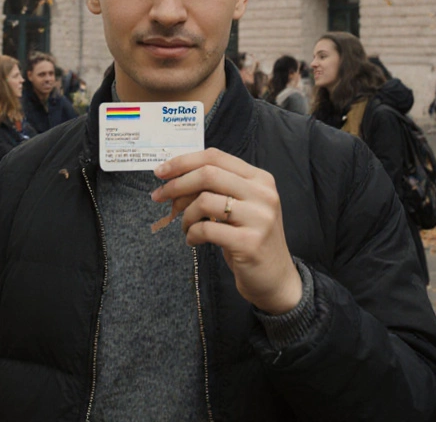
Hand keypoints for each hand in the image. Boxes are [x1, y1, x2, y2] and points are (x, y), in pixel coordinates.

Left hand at [150, 148, 302, 314]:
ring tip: (185, 226)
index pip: (215, 157)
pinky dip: (191, 234)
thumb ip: (218, 188)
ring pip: (204, 201)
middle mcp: (262, 194)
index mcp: (260, 179)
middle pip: (208, 174)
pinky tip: (193, 240)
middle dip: (177, 185)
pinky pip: (206, 229)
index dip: (183, 162)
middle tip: (159, 197)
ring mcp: (258, 218)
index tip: (160, 172)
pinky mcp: (249, 242)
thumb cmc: (250, 238)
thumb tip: (175, 178)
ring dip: (185, 215)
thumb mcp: (242, 206)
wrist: (275, 278)